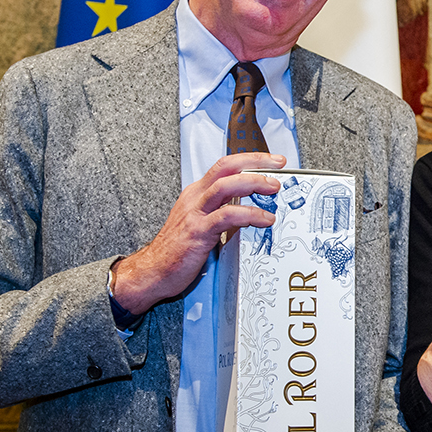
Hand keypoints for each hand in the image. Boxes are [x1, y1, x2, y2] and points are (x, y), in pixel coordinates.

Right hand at [111, 152, 285, 315]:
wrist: (153, 271)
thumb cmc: (179, 250)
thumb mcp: (203, 224)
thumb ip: (223, 213)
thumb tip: (252, 211)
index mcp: (197, 194)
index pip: (225, 166)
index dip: (249, 159)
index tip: (272, 160)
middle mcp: (195, 198)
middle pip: (226, 167)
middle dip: (255, 162)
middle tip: (279, 165)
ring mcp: (195, 213)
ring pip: (225, 186)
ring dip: (253, 183)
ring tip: (274, 188)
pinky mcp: (198, 231)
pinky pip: (226, 216)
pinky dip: (249, 214)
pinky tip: (264, 219)